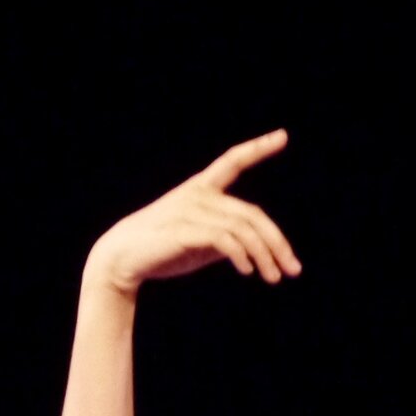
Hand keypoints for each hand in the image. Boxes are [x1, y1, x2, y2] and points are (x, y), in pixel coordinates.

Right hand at [86, 130, 301, 294]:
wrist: (122, 258)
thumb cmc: (161, 250)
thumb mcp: (198, 242)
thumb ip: (224, 238)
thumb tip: (252, 251)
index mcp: (200, 188)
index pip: (232, 161)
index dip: (257, 148)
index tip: (281, 137)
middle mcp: (199, 194)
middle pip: (252, 214)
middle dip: (277, 242)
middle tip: (293, 269)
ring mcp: (192, 210)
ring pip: (243, 228)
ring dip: (264, 255)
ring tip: (274, 278)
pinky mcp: (185, 230)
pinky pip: (225, 239)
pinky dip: (242, 256)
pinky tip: (248, 271)